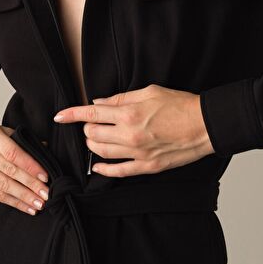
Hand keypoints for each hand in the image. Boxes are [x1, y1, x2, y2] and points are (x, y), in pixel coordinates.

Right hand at [0, 120, 50, 215]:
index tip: (45, 176)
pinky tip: (26, 207)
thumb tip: (44, 148)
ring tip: (39, 204)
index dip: (30, 166)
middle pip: (9, 171)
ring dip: (24, 197)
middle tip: (47, 194)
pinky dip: (13, 202)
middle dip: (30, 185)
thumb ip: (20, 139)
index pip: (13, 153)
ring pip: (3, 186)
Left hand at [53, 84, 214, 176]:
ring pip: (100, 153)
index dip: (71, 114)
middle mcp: (129, 134)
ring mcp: (137, 153)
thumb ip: (121, 98)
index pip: (91, 113)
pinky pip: (118, 172)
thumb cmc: (179, 105)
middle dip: (88, 127)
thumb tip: (100, 103)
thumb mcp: (149, 91)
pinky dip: (104, 168)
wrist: (203, 125)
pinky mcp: (146, 167)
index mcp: (129, 113)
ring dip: (93, 144)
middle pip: (92, 134)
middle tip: (94, 121)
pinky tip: (99, 165)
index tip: (59, 116)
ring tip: (97, 137)